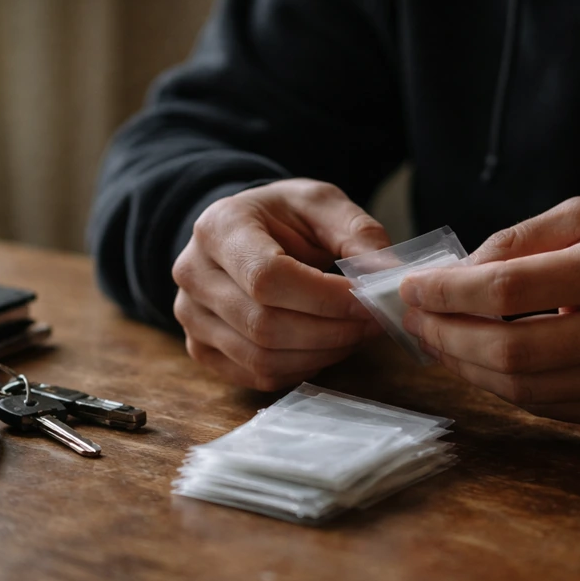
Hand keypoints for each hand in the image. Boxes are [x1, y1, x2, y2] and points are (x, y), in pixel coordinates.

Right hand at [172, 179, 388, 390]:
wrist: (244, 233)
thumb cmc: (284, 218)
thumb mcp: (323, 205)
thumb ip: (358, 236)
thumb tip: (388, 278)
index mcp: (219, 227)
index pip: (267, 278)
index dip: (325, 298)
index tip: (368, 300)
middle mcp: (193, 274)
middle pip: (264, 324)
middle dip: (330, 331)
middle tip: (373, 322)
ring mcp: (191, 317)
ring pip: (261, 357)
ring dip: (320, 354)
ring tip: (353, 334)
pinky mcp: (201, 348)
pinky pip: (256, 375)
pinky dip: (301, 368)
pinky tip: (324, 346)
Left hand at [399, 197, 579, 427]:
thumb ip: (519, 241)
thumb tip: (451, 277)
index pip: (510, 289)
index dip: (448, 293)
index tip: (412, 288)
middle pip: (510, 350)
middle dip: (446, 336)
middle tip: (415, 320)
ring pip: (522, 388)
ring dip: (465, 366)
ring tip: (438, 341)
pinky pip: (545, 406)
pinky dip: (501, 385)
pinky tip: (478, 362)